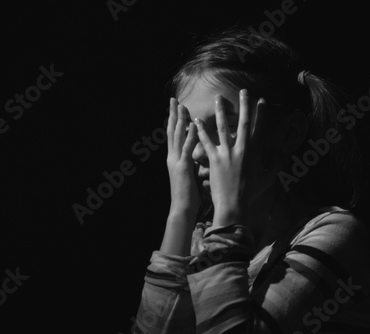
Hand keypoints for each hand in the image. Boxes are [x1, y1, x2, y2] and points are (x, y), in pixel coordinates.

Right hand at [166, 97, 200, 218]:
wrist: (182, 209)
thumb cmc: (188, 195)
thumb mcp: (189, 175)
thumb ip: (192, 163)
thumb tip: (198, 157)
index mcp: (174, 158)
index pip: (173, 135)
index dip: (174, 120)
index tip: (176, 107)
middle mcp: (172, 157)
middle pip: (171, 131)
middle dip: (173, 114)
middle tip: (174, 100)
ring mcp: (176, 161)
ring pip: (177, 136)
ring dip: (180, 120)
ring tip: (182, 106)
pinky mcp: (183, 167)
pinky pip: (187, 148)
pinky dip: (190, 135)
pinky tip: (193, 124)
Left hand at [194, 89, 264, 226]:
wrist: (234, 205)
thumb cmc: (251, 193)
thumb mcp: (267, 178)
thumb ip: (276, 164)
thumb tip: (285, 153)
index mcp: (254, 153)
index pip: (259, 128)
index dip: (261, 114)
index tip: (262, 100)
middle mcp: (241, 150)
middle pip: (243, 123)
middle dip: (244, 105)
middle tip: (243, 91)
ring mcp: (227, 154)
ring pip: (223, 128)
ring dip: (221, 111)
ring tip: (218, 98)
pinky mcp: (214, 159)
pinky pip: (206, 142)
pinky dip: (201, 131)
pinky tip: (196, 121)